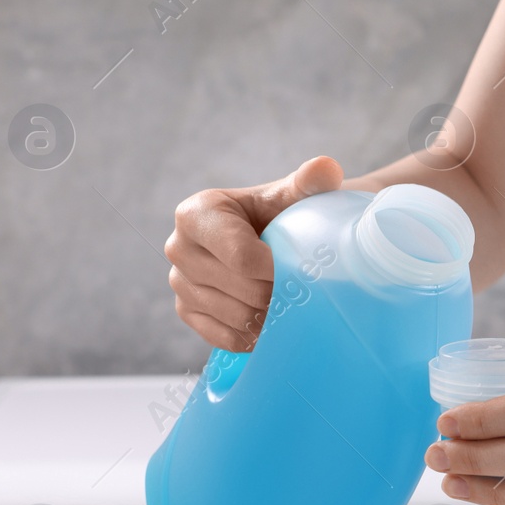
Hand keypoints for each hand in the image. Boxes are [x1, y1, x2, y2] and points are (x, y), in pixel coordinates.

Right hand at [164, 156, 343, 350]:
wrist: (269, 237)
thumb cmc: (279, 213)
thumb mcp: (293, 195)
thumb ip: (311, 180)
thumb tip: (326, 168)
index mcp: (196, 213)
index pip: (242, 257)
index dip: (280, 269)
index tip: (306, 269)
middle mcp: (178, 247)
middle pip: (242, 289)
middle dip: (279, 293)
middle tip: (303, 288)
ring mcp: (179, 282)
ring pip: (236, 316)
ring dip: (270, 316)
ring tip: (289, 301)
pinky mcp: (187, 311)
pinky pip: (226, 337)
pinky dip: (255, 336)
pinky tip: (272, 322)